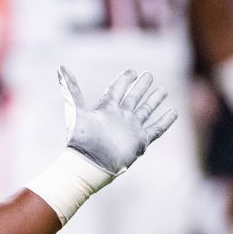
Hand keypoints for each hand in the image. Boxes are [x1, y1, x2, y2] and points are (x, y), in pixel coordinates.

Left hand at [60, 67, 178, 175]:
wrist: (88, 165)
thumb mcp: (75, 111)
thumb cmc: (80, 140)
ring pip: (145, 111)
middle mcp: (120, 117)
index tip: (132, 71)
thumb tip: (60, 68)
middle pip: (133, 98)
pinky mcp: (139, 142)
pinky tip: (173, 112)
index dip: (124, 80)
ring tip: (163, 91)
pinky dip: (164, 121)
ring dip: (154, 101)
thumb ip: (70, 89)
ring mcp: (130, 129)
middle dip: (141, 87)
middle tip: (149, 75)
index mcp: (106, 109)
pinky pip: (155, 130)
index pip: (117, 90)